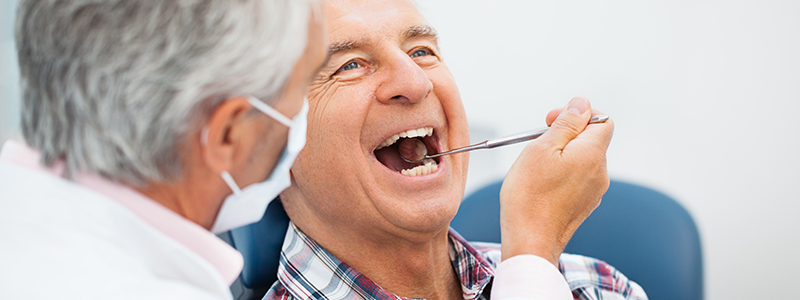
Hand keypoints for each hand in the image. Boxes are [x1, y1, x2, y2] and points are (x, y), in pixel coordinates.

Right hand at [499, 97, 613, 264]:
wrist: (530, 242)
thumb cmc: (530, 196)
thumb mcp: (542, 148)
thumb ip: (565, 123)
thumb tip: (581, 105)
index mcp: (592, 154)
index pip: (602, 120)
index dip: (578, 114)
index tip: (551, 121)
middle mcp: (599, 172)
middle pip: (590, 140)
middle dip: (565, 135)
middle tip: (538, 142)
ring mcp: (594, 192)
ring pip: (582, 160)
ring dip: (561, 156)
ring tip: (536, 167)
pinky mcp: (584, 206)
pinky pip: (577, 179)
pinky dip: (561, 175)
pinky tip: (541, 185)